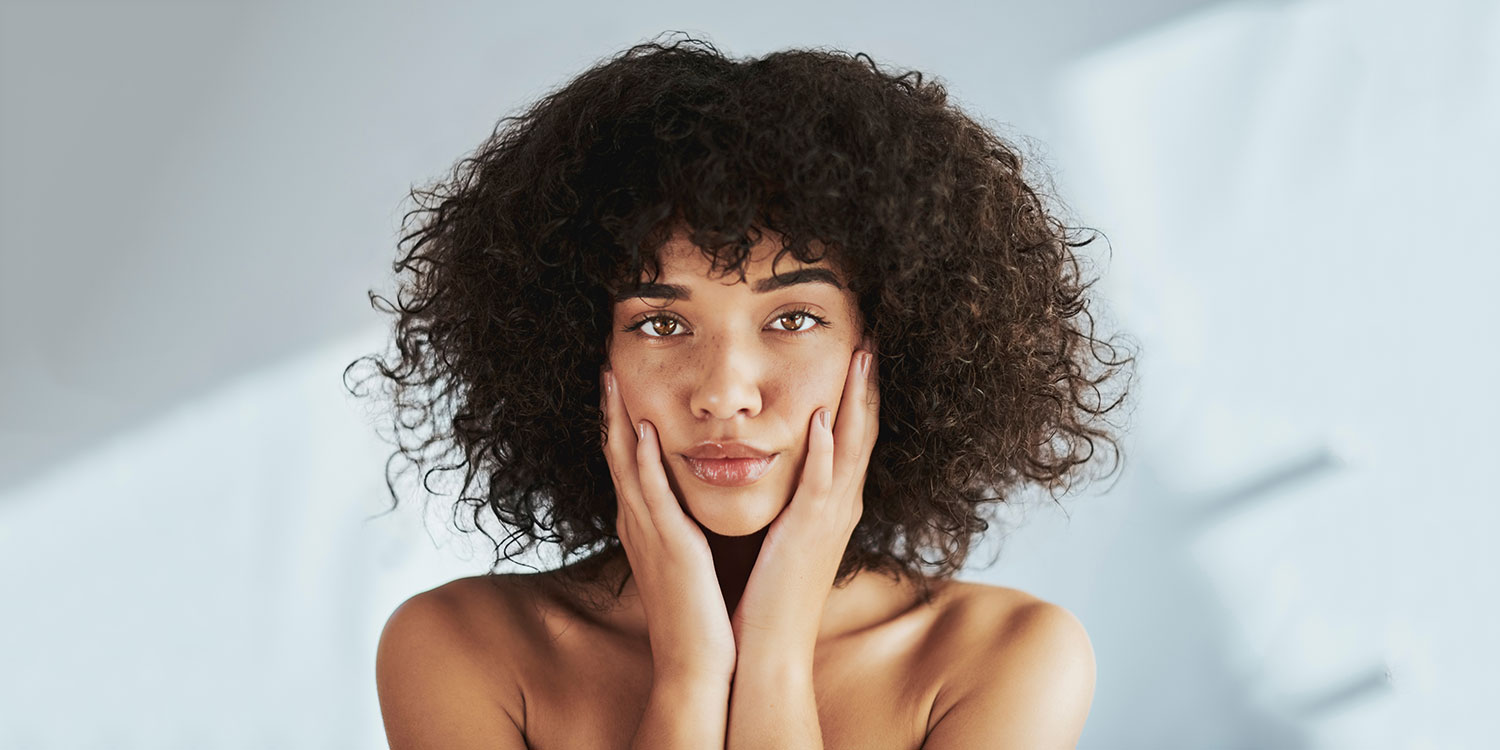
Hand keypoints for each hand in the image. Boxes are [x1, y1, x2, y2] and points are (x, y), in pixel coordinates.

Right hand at [600, 368, 737, 682]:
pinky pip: (650, 495)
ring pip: (625, 465)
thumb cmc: (697, 616)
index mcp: (644, 525)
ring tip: (613, 377)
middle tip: (604, 362)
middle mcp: (638, 523)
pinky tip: (640, 430)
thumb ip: (680, 529)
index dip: (618, 419)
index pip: (626, 461)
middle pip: (615, 453)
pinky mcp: (668, 546)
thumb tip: (686, 507)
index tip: (618, 380)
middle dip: (609, 408)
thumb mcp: (685, 561)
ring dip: (618, 419)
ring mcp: (648, 533)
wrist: (696, 666)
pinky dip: (642, 461)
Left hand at [729, 343, 880, 661]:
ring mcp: (829, 520)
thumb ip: (790, 503)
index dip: (858, 393)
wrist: (767, 651)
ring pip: (852, 447)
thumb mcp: (784, 537)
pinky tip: (825, 418)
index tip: (858, 350)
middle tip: (871, 335)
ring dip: (856, 401)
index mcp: (832, 505)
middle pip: (864, 430)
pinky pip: (822, 485)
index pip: (853, 435)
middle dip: (867, 382)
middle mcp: (840, 506)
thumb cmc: (768, 596)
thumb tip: (780, 473)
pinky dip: (827, 451)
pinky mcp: (808, 535)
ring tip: (860, 356)